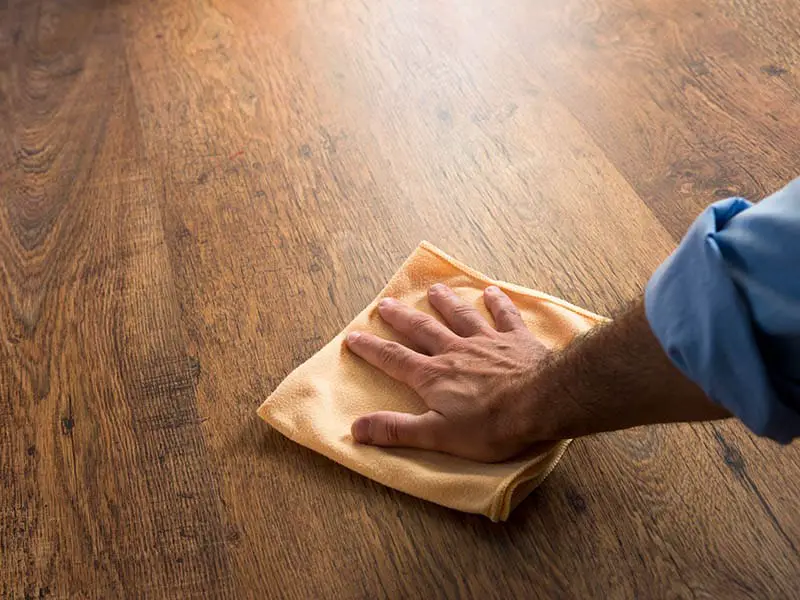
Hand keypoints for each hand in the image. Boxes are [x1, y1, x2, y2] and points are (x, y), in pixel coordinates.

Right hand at [345, 284, 549, 461]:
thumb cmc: (490, 425)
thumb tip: (356, 427)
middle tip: (385, 303)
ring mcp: (487, 342)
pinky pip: (505, 316)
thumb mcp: (437, 436)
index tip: (353, 336)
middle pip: (422, 329)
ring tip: (434, 290)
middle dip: (401, 318)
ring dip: (445, 302)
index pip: (394, 359)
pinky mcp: (516, 340)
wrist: (542, 402)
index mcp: (433, 376)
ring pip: (460, 316)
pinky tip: (491, 292)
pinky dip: (497, 303)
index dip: (371, 348)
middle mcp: (455, 351)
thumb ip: (397, 430)